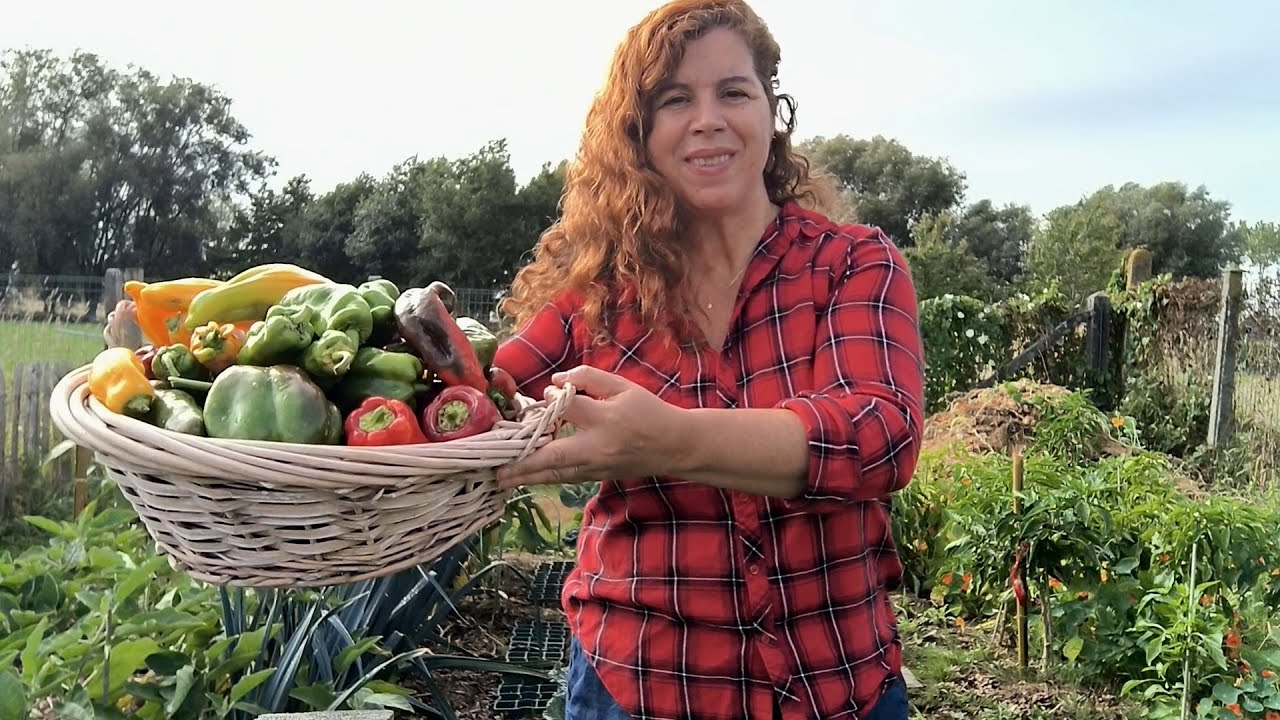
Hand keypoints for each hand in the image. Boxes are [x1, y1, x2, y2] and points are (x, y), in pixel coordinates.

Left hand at [495, 365, 684, 488]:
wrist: (675, 446)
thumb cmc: (650, 412)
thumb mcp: (623, 386)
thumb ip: (589, 377)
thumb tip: (555, 381)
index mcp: (607, 419)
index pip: (569, 408)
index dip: (552, 399)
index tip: (547, 393)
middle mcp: (599, 447)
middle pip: (554, 457)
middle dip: (522, 464)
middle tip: (494, 469)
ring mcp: (597, 467)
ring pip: (555, 474)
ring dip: (527, 476)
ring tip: (500, 478)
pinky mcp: (596, 476)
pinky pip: (564, 478)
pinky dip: (543, 477)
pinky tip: (525, 476)